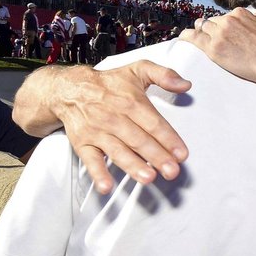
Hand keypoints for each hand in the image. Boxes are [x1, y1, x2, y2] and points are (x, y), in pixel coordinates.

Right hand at [57, 63, 191, 192]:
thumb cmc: (110, 83)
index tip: (182, 154)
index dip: (169, 139)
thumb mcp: (138, 69)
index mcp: (131, 101)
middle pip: (139, 140)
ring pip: (118, 151)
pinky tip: (107, 186)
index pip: (154, 123)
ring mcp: (98, 132)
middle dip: (157, 156)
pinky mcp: (83, 143)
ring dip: (133, 166)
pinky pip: (90, 160)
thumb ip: (164, 74)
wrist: (70, 88)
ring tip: (149, 178)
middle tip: (172, 171)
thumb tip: (185, 84)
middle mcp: (114, 117)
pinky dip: (98, 173)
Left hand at [181, 8, 255, 91]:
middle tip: (213, 39)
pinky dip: (187, 37)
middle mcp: (228, 20)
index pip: (225, 16)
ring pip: (201, 27)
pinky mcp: (214, 49)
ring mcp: (220, 34)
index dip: (224, 26)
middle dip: (212, 29)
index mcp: (241, 14)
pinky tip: (183, 38)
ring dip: (200, 32)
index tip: (225, 34)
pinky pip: (193, 38)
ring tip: (197, 39)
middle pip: (211, 21)